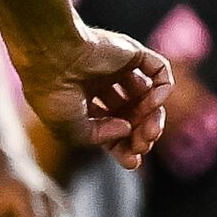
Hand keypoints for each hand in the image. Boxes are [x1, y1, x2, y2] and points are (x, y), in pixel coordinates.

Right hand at [19, 27, 170, 170]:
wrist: (52, 57)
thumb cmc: (53, 94)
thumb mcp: (70, 130)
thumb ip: (100, 137)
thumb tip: (126, 130)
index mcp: (81, 100)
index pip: (110, 125)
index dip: (123, 146)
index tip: (133, 162)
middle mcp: (100, 83)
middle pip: (131, 113)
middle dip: (140, 134)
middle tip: (143, 145)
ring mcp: (117, 68)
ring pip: (147, 96)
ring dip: (153, 116)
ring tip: (149, 129)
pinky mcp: (132, 53)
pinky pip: (158, 72)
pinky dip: (163, 89)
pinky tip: (154, 102)